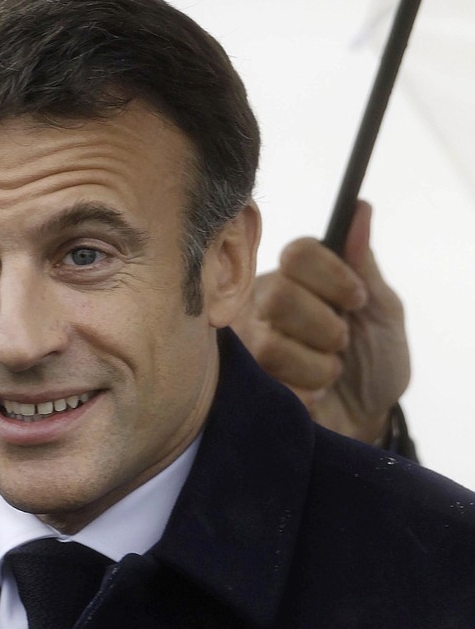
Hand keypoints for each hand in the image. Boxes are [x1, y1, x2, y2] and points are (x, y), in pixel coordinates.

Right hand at [231, 201, 409, 442]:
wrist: (367, 419)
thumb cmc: (374, 361)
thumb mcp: (382, 311)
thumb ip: (363, 264)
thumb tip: (359, 210)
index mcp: (296, 276)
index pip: (298, 252)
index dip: (333, 276)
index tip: (358, 300)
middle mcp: (263, 303)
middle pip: (279, 295)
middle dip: (325, 326)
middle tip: (340, 342)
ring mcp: (248, 345)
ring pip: (271, 345)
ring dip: (318, 365)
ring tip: (328, 373)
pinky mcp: (245, 383)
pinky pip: (269, 384)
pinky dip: (306, 392)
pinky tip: (313, 394)